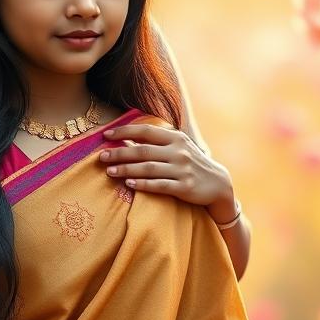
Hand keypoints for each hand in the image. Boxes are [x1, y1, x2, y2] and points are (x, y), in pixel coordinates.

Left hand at [98, 123, 233, 213]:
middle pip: (143, 151)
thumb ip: (156, 142)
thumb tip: (126, 137)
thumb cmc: (190, 163)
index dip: (124, 132)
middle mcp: (178, 151)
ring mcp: (182, 169)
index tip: (106, 135)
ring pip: (149, 168)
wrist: (218, 184)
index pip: (145, 131)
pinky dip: (143, 184)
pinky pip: (160, 185)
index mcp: (175, 138)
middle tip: (101, 157)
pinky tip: (128, 184)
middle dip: (120, 153)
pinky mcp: (184, 187)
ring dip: (126, 169)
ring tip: (109, 171)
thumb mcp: (178, 147)